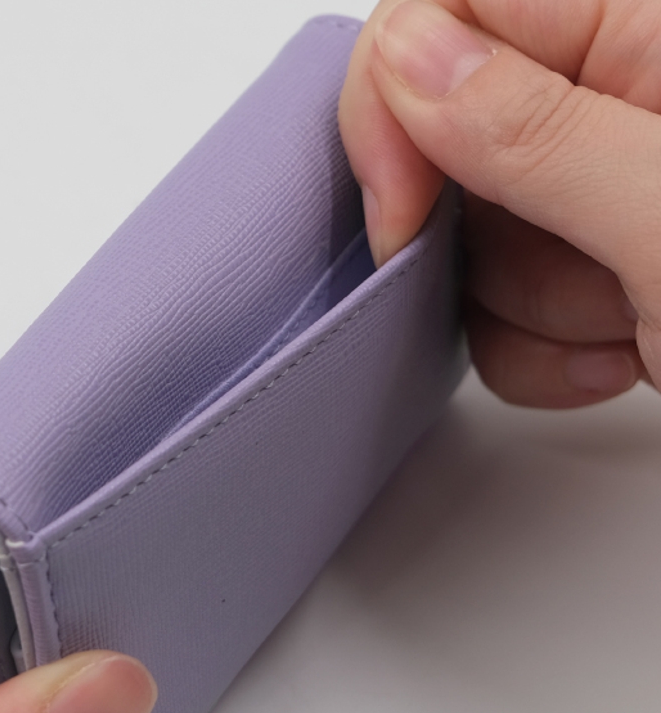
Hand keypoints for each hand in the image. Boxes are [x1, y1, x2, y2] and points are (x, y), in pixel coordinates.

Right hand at [339, 0, 660, 407]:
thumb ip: (534, 130)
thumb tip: (400, 55)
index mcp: (645, 35)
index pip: (451, 9)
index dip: (394, 99)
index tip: (404, 207)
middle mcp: (612, 106)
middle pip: (446, 144)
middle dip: (475, 234)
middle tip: (552, 266)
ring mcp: (593, 198)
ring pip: (469, 244)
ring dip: (530, 308)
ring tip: (631, 323)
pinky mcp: (586, 276)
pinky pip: (497, 311)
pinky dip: (542, 356)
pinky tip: (626, 359)